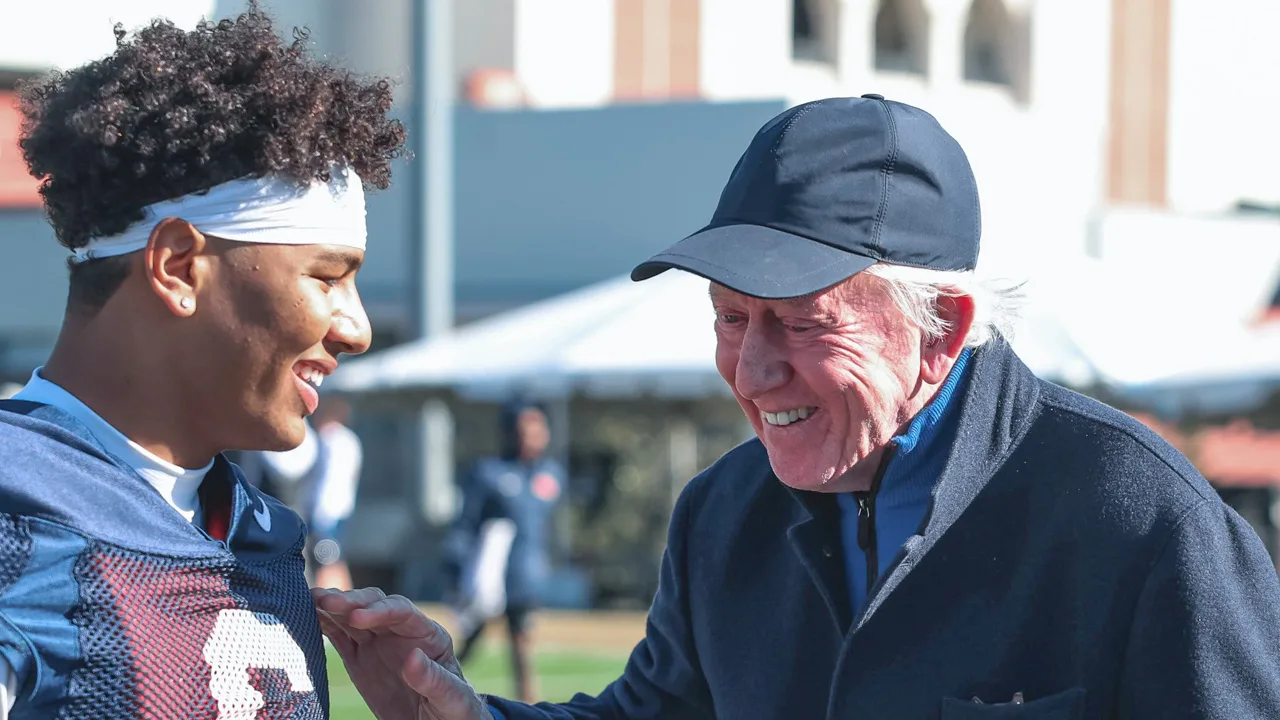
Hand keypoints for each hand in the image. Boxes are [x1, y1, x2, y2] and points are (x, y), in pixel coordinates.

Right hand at [314, 587, 493, 719]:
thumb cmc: (454, 710)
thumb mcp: (452, 698)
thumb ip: (434, 680)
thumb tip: (413, 658)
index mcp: (429, 635)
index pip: (403, 612)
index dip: (379, 611)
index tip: (357, 617)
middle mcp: (402, 632)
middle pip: (375, 606)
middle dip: (351, 601)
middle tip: (325, 601)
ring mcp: (379, 643)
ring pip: (353, 617)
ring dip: (333, 606)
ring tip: (309, 600)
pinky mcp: (361, 657)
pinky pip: (341, 636)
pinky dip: (325, 625)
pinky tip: (308, 615)